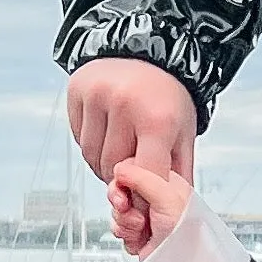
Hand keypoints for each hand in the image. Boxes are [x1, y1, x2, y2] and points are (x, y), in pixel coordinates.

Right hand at [66, 58, 198, 254]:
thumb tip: (174, 211)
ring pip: (91, 157)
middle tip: (133, 167)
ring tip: (121, 146)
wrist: (149, 49)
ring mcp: (97, 95)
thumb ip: (178, 173)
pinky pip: (79, 138)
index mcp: (157, 118)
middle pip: (113, 169)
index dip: (142, 193)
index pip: (144, 175)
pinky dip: (91, 143)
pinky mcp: (77, 90)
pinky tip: (107, 129)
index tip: (143, 198)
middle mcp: (125, 104)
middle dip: (122, 177)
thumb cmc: (168, 96)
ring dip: (104, 163)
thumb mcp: (184, 133)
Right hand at [110, 154, 196, 255]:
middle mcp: (156, 198)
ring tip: (141, 229)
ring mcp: (146, 216)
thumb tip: (121, 169)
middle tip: (129, 211)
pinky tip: (138, 239)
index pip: (135, 168)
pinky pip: (119, 228)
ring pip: (118, 211)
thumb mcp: (167, 198)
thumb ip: (143, 179)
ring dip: (125, 222)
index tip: (123, 190)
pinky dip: (125, 236)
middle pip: (121, 190)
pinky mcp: (138, 234)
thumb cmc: (186, 234)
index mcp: (167, 182)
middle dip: (122, 204)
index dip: (123, 179)